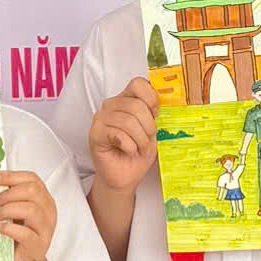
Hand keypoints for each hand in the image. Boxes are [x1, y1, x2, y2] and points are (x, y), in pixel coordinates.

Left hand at [0, 170, 57, 260]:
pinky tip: (0, 229)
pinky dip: (9, 228)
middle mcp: (48, 211)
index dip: (10, 176)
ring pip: (31, 209)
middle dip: (9, 193)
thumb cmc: (17, 236)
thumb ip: (7, 196)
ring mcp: (45, 229)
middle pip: (33, 190)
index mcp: (43, 199)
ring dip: (9, 210)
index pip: (31, 179)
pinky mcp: (38, 246)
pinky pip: (26, 233)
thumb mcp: (14, 212)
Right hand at [88, 78, 158, 192]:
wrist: (125, 176)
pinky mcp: (95, 133)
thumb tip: (165, 101)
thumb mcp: (153, 130)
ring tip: (139, 149)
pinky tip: (129, 151)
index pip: (138, 83)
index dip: (151, 98)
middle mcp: (112, 105)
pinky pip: (118, 134)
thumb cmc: (139, 152)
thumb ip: (154, 113)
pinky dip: (130, 146)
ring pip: (128, 121)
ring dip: (140, 140)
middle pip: (136, 105)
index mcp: (127, 99)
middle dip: (148, 127)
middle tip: (147, 140)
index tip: (156, 114)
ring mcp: (101, 118)